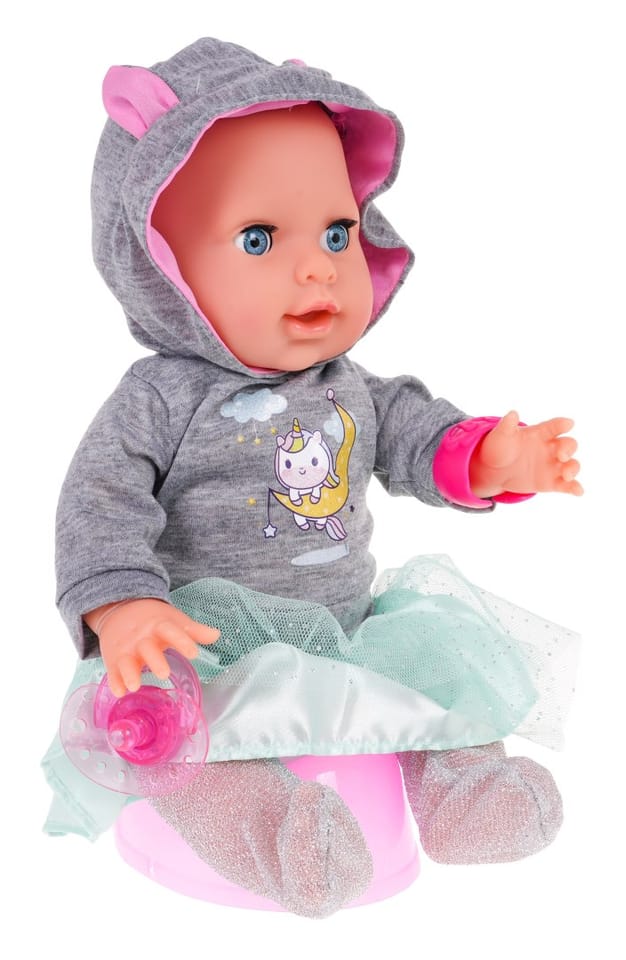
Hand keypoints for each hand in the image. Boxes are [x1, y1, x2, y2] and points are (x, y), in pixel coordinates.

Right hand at [84, 598, 219, 696]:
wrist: (119, 608)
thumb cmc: (153, 619)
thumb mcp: (173, 620)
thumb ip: (194, 631)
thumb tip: (217, 635)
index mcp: (158, 625)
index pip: (171, 631)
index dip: (182, 641)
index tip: (193, 653)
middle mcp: (141, 637)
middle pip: (147, 648)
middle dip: (155, 660)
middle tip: (164, 673)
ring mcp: (126, 648)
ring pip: (126, 660)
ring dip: (129, 673)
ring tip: (134, 686)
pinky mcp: (114, 658)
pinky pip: (113, 670)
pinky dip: (114, 681)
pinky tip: (119, 692)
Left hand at [469, 411, 582, 498]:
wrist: (494, 470)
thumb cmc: (499, 447)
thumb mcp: (501, 436)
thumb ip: (507, 426)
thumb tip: (512, 414)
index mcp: (541, 433)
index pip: (555, 426)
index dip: (562, 424)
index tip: (568, 423)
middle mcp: (551, 448)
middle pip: (568, 445)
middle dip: (568, 449)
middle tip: (562, 455)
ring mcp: (552, 465)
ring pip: (571, 465)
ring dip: (573, 469)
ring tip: (567, 475)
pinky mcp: (551, 482)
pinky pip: (566, 485)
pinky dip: (574, 488)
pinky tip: (578, 491)